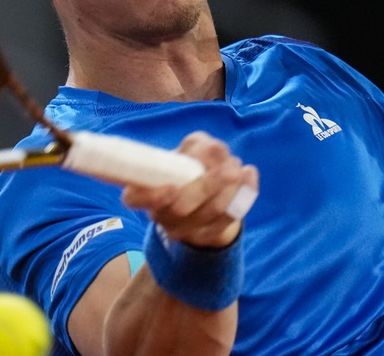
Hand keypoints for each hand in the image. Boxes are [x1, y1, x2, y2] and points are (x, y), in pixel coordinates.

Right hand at [121, 131, 258, 248]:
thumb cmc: (193, 165)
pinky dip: (242, 195)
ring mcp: (182, 230)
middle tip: (230, 165)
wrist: (208, 194)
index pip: (134, 199)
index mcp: (143, 191)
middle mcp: (159, 214)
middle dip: (208, 186)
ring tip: (237, 165)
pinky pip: (227, 219)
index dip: (152, 197)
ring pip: (209, 213)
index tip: (172, 187)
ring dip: (230, 187)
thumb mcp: (191, 149)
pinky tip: (249, 174)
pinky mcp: (207, 236)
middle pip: (180, 209)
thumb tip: (213, 152)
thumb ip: (198, 148)